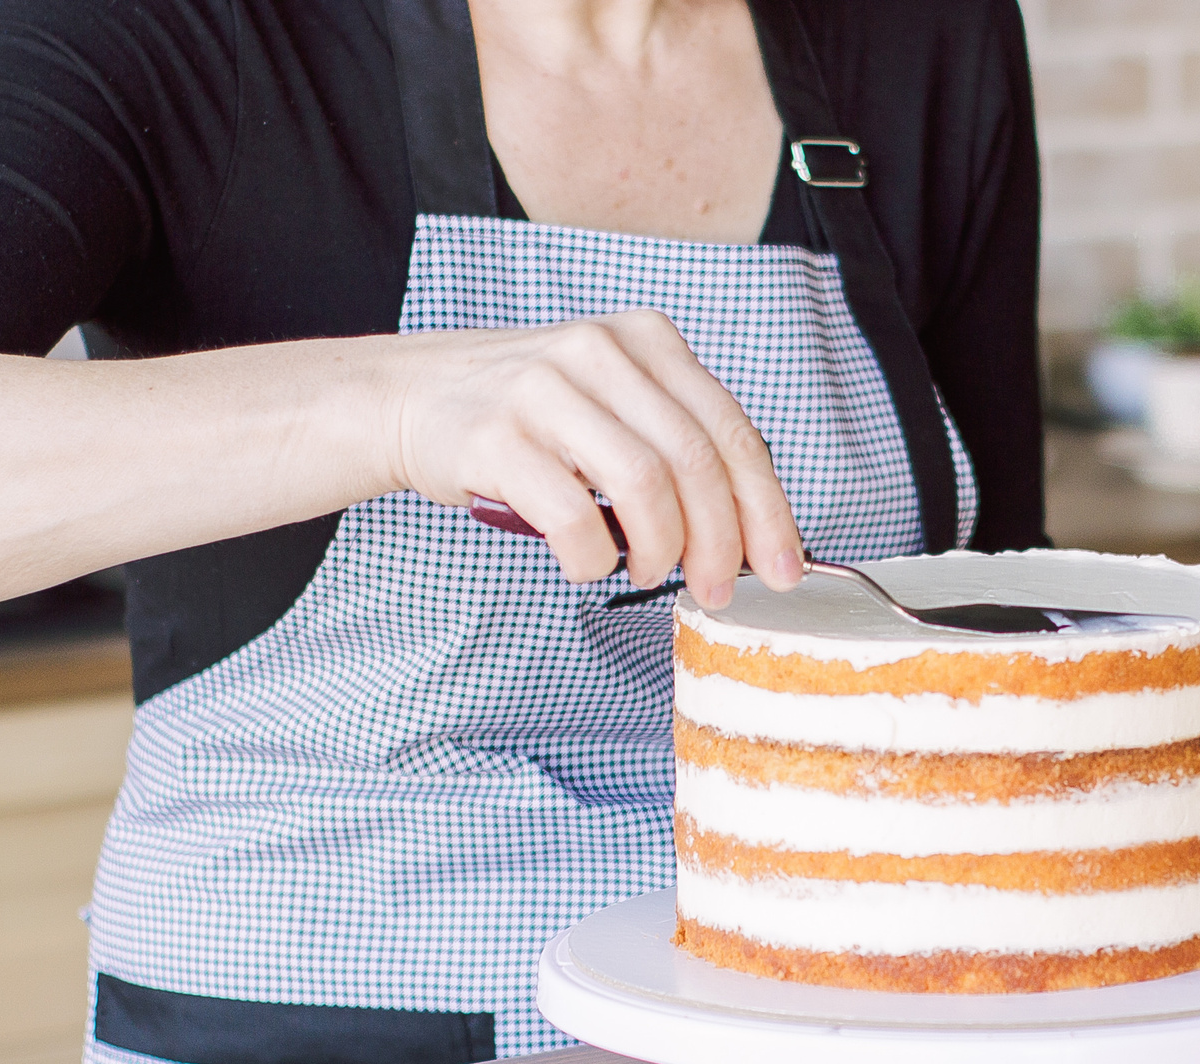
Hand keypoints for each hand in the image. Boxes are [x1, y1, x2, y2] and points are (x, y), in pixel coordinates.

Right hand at [384, 310, 804, 607]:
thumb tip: (753, 532)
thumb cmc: (531, 416)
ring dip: (659, 551)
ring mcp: (545, 389)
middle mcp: (600, 352)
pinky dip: (594, 558)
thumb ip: (678, 444)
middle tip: (717, 589)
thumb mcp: (614, 400)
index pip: (732, 433)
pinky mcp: (498, 437)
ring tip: (647, 572)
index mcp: (647, 339)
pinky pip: (573, 517)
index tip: (783, 567)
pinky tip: (589, 562)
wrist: (416, 396)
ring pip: (644, 487)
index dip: (767, 510)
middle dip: (721, 544)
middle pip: (696, 463)